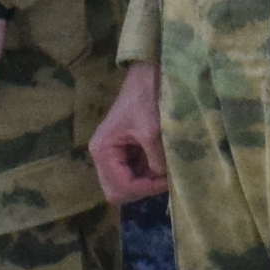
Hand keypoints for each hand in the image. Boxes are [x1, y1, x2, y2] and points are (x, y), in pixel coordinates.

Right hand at [88, 62, 170, 207]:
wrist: (147, 77)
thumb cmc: (146, 99)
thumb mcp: (152, 130)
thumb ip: (155, 159)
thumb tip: (161, 177)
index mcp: (102, 151)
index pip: (120, 187)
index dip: (145, 188)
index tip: (167, 180)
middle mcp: (102, 156)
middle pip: (118, 192)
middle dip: (142, 189)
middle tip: (165, 179)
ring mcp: (112, 155)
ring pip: (126, 186)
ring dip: (146, 183)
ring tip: (166, 171)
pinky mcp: (123, 152)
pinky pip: (134, 174)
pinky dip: (148, 175)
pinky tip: (163, 165)